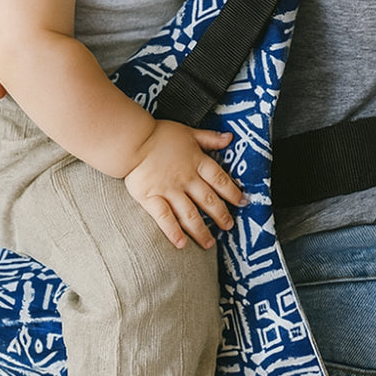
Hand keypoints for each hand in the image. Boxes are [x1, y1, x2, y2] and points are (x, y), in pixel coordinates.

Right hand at [124, 122, 243, 248]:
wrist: (131, 140)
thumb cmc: (158, 135)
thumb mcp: (188, 132)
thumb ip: (209, 138)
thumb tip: (229, 138)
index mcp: (197, 162)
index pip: (220, 180)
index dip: (233, 192)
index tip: (243, 203)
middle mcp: (186, 178)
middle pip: (209, 200)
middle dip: (221, 215)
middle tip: (229, 227)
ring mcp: (170, 190)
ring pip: (190, 214)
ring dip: (201, 230)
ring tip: (209, 243)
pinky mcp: (152, 198)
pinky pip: (165, 218)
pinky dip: (173, 232)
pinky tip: (181, 244)